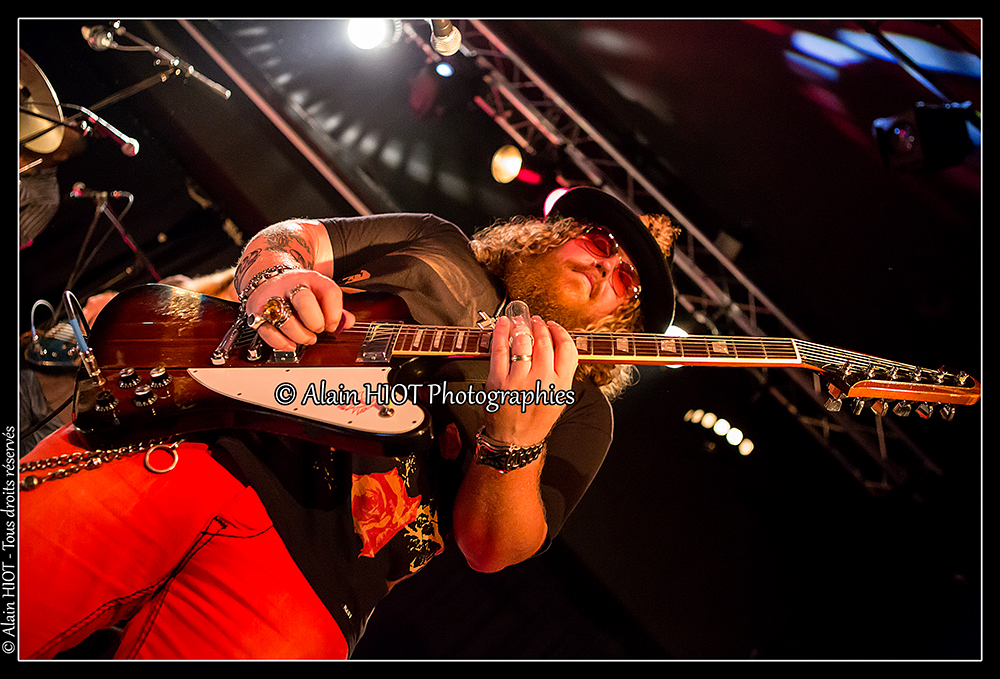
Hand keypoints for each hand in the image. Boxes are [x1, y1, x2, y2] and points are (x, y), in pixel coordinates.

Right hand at [246, 270, 355, 350]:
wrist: (266, 276)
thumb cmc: (297, 290)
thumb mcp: (318, 292)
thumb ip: (335, 308)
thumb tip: (348, 322)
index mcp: (310, 278)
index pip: (328, 291)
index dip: (334, 312)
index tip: (332, 324)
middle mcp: (289, 286)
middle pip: (304, 300)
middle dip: (315, 321)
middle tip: (317, 329)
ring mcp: (271, 298)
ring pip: (284, 319)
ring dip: (299, 335)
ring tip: (306, 338)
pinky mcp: (256, 313)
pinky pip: (268, 331)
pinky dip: (281, 343)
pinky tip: (290, 344)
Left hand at [483, 314, 578, 446]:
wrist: (515, 440)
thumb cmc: (536, 418)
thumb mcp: (559, 397)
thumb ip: (561, 371)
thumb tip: (555, 341)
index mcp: (561, 385)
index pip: (566, 348)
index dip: (559, 332)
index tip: (553, 326)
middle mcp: (542, 381)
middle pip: (544, 341)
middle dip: (540, 326)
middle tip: (535, 321)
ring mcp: (519, 380)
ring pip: (523, 341)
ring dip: (522, 326)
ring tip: (520, 322)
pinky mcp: (498, 380)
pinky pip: (500, 349)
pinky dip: (501, 332)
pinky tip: (503, 324)